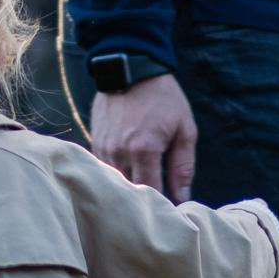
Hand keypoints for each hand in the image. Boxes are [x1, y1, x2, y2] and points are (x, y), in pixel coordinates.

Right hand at [89, 72, 197, 201]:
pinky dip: (117, 174)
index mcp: (144, 150)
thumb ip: (182, 167)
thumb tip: (182, 197)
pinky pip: (105, 169)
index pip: (152, 193)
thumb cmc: (163, 98)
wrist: (131, 67)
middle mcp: (119, 153)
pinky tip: (129, 170)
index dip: (163, 205)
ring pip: (115, 183)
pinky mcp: (95, 142)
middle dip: (144, 201)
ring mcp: (104, 148)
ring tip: (143, 188)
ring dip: (129, 187)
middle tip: (158, 203)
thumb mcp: (183, 129)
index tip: (172, 210)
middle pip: (130, 192)